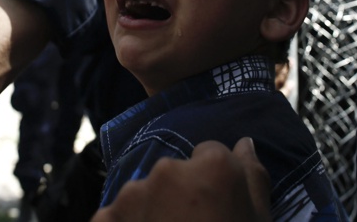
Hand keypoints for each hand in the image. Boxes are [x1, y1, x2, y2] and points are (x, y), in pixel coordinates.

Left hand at [91, 137, 270, 221]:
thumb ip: (252, 177)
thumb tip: (245, 142)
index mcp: (212, 167)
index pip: (211, 153)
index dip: (215, 182)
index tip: (217, 210)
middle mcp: (167, 170)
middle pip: (174, 174)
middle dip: (181, 196)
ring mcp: (131, 196)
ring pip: (144, 195)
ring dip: (153, 213)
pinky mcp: (103, 220)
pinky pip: (116, 218)